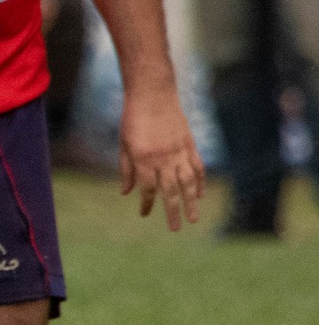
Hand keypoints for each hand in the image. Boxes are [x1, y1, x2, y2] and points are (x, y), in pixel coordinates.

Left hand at [117, 85, 204, 229]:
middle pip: (170, 191)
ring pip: (188, 182)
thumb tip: (127, 193)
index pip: (147, 188)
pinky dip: (200, 182)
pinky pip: (197, 167)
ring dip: (191, 202)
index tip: (144, 213)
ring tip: (194, 218)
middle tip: (176, 229)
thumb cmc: (133, 119)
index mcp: (143, 159)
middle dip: (172, 211)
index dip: (146, 203)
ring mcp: (179, 152)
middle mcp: (163, 158)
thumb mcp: (123, 144)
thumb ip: (126, 169)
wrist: (153, 95)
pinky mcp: (190, 145)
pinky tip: (200, 194)